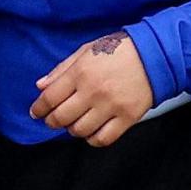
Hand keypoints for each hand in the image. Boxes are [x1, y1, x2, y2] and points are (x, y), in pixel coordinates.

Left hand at [31, 32, 154, 146]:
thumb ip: (62, 69)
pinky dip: (92, 139)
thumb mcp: (86, 51)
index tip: (36, 112)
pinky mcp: (128, 118)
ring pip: (80, 131)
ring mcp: (111, 106)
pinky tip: (91, 131)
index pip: (50, 98)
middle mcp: (93, 91)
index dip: (38, 108)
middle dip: (52, 121)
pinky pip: (103, 139)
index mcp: (81, 72)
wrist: (154, 54)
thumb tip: (41, 87)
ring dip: (72, 129)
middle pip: (61, 118)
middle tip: (52, 120)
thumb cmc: (117, 50)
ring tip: (74, 122)